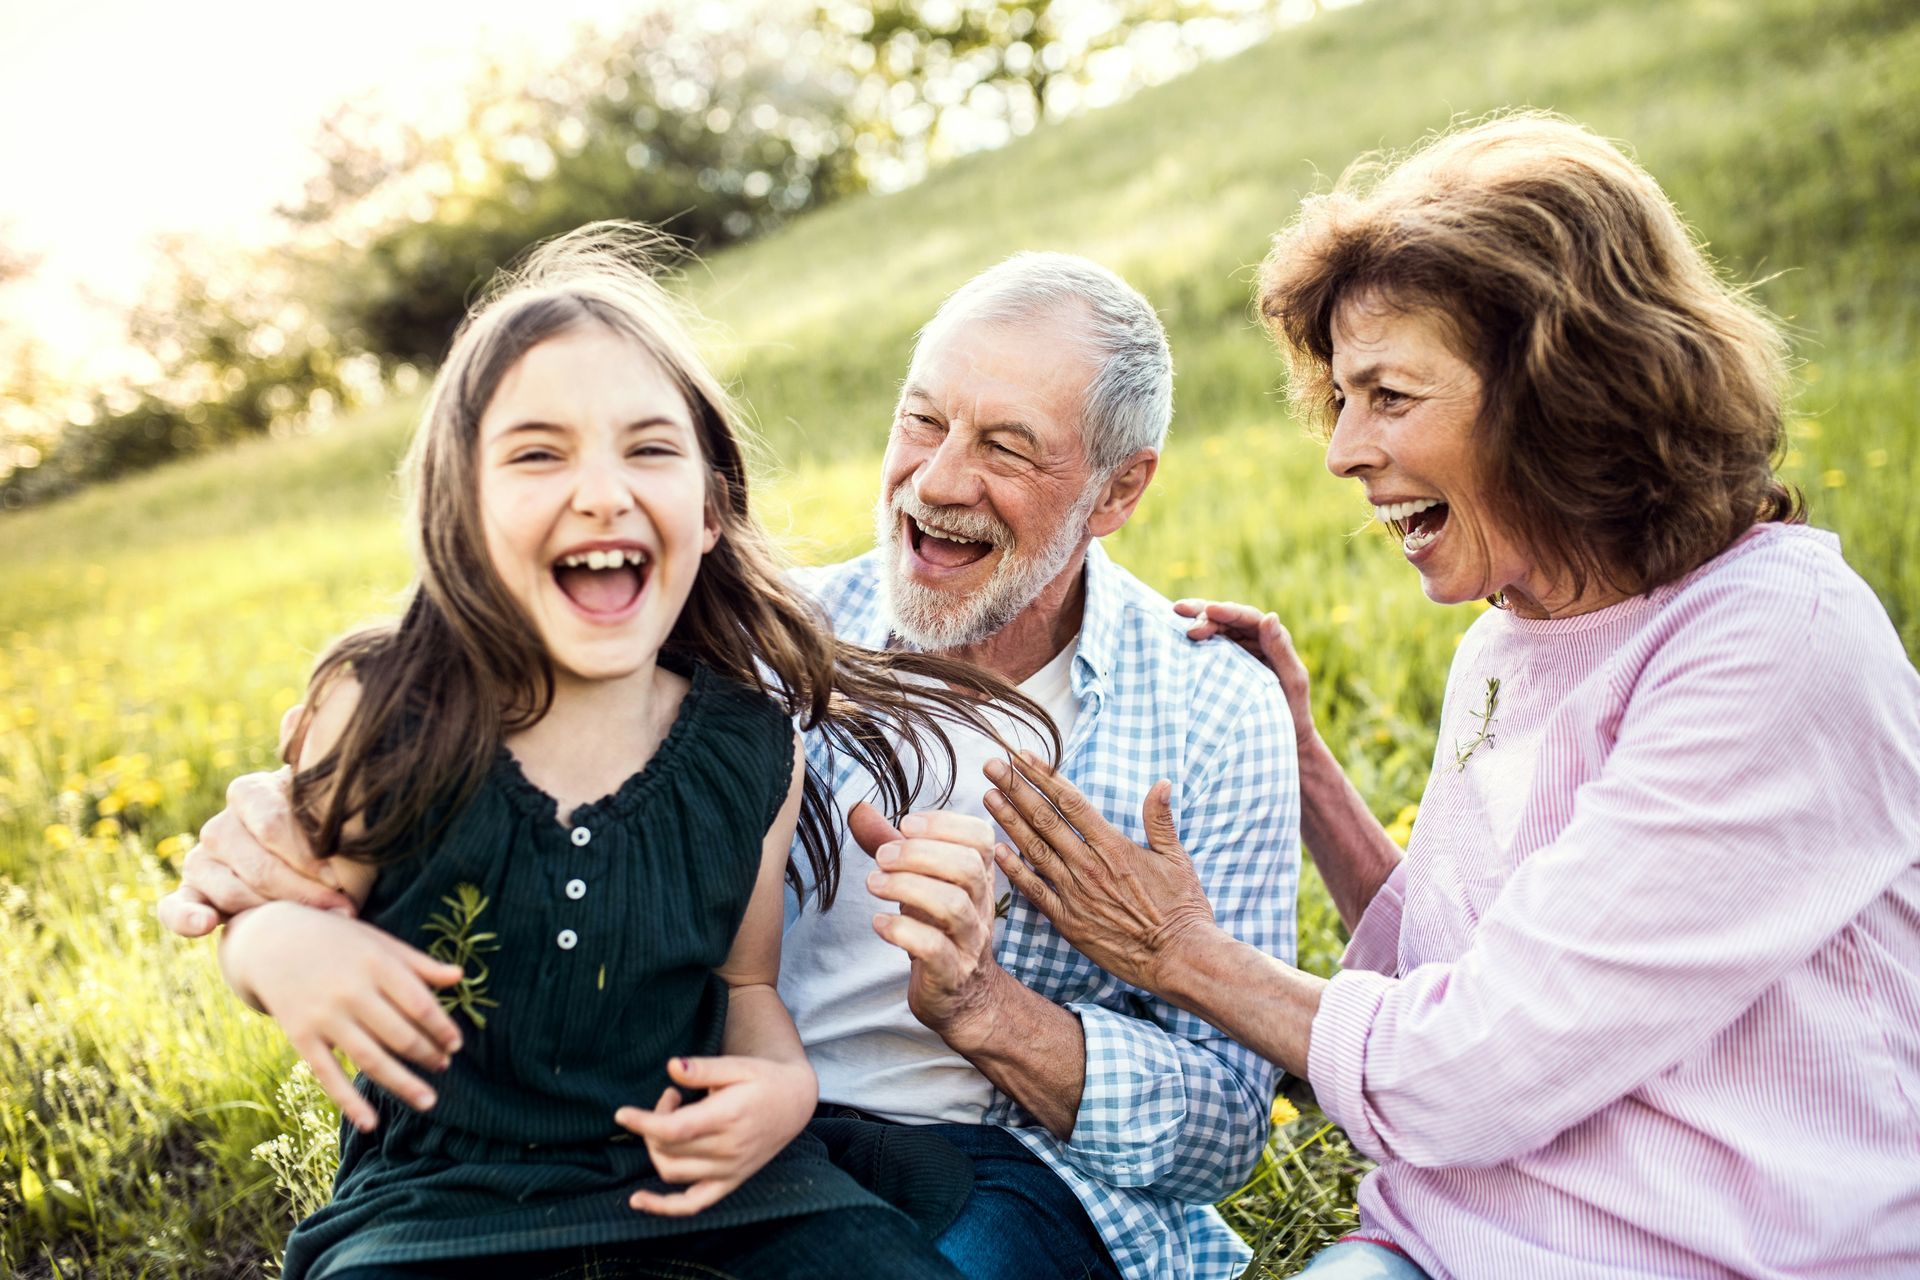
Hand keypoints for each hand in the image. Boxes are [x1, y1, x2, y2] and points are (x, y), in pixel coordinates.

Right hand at [156, 764, 356, 937]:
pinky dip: (187, 918)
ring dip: (273, 912)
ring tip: (312, 924)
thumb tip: (345, 847)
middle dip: (302, 892)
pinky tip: (206, 924)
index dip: (307, 855)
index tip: (338, 878)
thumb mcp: (340, 823)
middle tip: (342, 909)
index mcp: (252, 792)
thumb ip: (337, 827)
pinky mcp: (191, 894)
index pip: (272, 823)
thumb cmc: (335, 839)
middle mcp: (221, 824)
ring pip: (230, 890)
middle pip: (257, 865)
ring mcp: (201, 859)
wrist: (316, 866)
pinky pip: (175, 908)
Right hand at [225, 901, 465, 1129]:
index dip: (441, 1027)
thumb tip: (460, 976)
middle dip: (426, 1055)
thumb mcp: (380, 943)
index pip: (419, 1003)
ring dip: (402, 1084)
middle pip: (399, 1034)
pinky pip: (328, 1075)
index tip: (456, 1044)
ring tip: (428, 1101)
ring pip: (370, 1059)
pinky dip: (349, 1101)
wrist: (274, 942)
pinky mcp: (301, 1038)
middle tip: (443, 1065)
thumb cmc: (340, 942)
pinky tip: (371, 1123)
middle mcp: (351, 992)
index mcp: (376, 964)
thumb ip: (419, 964)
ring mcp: (324, 1017)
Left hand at [615, 1054, 816, 1215]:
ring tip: (671, 1122)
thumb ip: (703, 1069)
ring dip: (656, 1148)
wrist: (796, 1103)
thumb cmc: (764, 1080)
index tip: (621, 1114)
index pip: (674, 1129)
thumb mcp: (737, 1066)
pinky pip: (691, 1204)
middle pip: (668, 1147)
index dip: (643, 1123)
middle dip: (653, 1123)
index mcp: (729, 1117)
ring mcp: (729, 1171)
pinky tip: (638, 1200)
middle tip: (670, 1097)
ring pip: (672, 1172)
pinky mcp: (729, 1183)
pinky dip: (662, 1207)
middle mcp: (728, 1150)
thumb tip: (671, 1067)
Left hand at [850, 803, 1009, 1045]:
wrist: (962, 998)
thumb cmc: (938, 929)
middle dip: (920, 855)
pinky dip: (902, 931)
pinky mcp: (950, 974)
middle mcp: (980, 906)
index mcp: (978, 877)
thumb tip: (858, 808)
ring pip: (953, 907)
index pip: (981, 838)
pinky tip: (879, 923)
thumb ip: (892, 845)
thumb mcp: (919, 882)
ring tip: (873, 883)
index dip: (945, 825)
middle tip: (881, 858)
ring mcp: (969, 942)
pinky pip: (934, 950)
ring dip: (907, 888)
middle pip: (968, 868)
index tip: (905, 825)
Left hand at [983, 752, 1214, 993]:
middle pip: (1045, 819)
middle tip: (991, 765)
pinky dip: (1014, 870)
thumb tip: (1162, 783)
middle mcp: (1090, 866)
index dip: (1045, 776)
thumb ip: (1161, 821)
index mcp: (1114, 846)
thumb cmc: (1182, 909)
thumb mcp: (1177, 859)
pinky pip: (1035, 891)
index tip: (1023, 756)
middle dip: (1016, 789)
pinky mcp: (1068, 922)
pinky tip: (996, 850)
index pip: (1071, 802)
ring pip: (1034, 850)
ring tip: (988, 796)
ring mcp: (1076, 894)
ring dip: (1008, 821)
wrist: (1178, 958)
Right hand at [1174, 600, 1317, 751]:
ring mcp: (1238, 651)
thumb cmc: (1292, 711)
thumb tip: (1270, 616)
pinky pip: (1208, 647)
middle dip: (1205, 615)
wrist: (1283, 737)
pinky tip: (1175, 635)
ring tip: (1175, 616)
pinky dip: (1192, 640)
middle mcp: (1254, 640)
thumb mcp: (1292, 680)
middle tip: (1181, 615)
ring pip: (1214, 629)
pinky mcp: (1224, 665)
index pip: (1248, 618)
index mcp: (1273, 638)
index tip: (1208, 610)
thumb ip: (1281, 649)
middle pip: (1227, 619)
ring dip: (1195, 621)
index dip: (1228, 611)